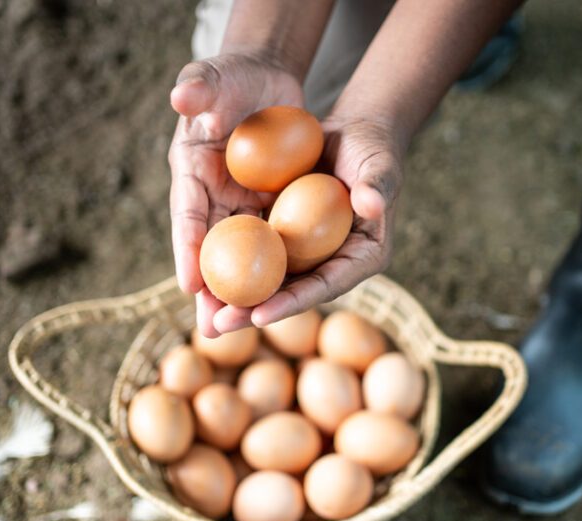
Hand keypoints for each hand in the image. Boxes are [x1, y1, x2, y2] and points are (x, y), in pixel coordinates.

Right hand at [169, 53, 303, 336]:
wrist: (265, 81)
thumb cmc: (235, 75)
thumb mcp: (217, 74)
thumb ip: (199, 84)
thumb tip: (183, 98)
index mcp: (190, 170)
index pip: (187, 213)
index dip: (187, 247)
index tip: (190, 283)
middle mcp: (211, 196)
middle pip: (210, 250)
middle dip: (209, 291)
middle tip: (211, 329)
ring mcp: (238, 206)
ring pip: (238, 258)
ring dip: (238, 293)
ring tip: (236, 331)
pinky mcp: (266, 209)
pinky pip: (269, 245)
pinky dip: (271, 272)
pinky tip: (279, 301)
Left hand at [212, 115, 404, 332]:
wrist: (353, 134)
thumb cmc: (373, 148)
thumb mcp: (378, 165)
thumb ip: (377, 185)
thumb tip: (373, 205)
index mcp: (364, 257)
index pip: (327, 285)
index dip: (294, 302)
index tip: (260, 315)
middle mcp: (336, 263)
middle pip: (294, 293)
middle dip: (255, 312)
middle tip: (219, 325)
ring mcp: (311, 253)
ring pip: (273, 280)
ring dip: (239, 297)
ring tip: (205, 313)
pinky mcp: (290, 238)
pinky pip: (260, 253)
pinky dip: (235, 263)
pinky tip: (203, 273)